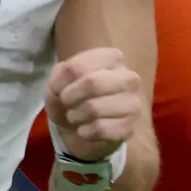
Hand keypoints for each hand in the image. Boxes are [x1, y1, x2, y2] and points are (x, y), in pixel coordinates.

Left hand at [44, 45, 140, 161]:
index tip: (59, 89)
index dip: (60, 82)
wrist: (80, 127)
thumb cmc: (72, 97)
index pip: (78, 66)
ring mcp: (132, 103)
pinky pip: (100, 129)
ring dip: (76, 116)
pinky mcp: (129, 126)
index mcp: (112, 58)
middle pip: (92, 83)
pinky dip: (85, 131)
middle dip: (69, 97)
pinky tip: (85, 129)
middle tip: (66, 104)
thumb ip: (60, 76)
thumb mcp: (58, 81)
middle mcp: (128, 77)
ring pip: (95, 109)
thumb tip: (65, 85)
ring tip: (75, 116)